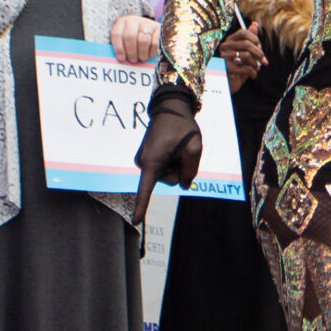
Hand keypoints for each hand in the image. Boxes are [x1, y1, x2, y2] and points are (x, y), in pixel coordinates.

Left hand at [109, 13, 160, 64]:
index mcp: (121, 23)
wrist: (149, 30)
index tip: (122, 59)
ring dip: (142, 52)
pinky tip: (149, 55)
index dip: (119, 48)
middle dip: (131, 51)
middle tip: (133, 60)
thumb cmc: (132, 40)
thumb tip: (121, 60)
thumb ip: (121, 48)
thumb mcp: (123, 40)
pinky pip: (155, 42)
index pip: (117, 34)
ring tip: (141, 59)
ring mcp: (146, 23)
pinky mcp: (158, 28)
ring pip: (143, 39)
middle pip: (130, 36)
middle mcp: (133, 21)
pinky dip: (151, 51)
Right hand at [129, 91, 202, 216]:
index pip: (146, 189)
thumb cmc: (181, 126)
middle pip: (170, 180)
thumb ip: (191, 169)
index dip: (142, 207)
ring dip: (178, 163)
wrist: (170, 108)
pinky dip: (174, 160)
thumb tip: (185, 184)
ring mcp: (145, 160)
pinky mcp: (149, 158)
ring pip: (169, 174)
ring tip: (177, 146)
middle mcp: (144, 163)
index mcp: (152, 162)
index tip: (136, 221)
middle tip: (181, 149)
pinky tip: (174, 147)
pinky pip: (166, 167)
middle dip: (180, 168)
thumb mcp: (193, 148)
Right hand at [215, 25, 265, 75]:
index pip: (243, 32)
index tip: (260, 47)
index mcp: (229, 41)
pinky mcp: (227, 69)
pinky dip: (253, 73)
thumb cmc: (237, 68)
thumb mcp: (245, 53)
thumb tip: (255, 25)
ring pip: (247, 56)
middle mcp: (225, 47)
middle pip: (247, 44)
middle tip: (264, 61)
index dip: (255, 39)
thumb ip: (250, 40)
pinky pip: (245, 68)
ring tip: (256, 69)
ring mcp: (224, 58)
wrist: (227, 85)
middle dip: (259, 53)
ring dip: (256, 64)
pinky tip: (253, 76)